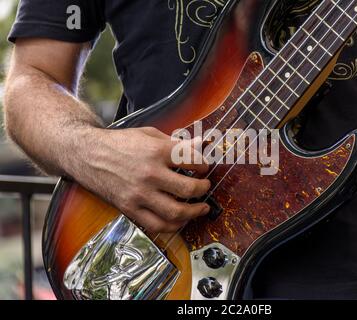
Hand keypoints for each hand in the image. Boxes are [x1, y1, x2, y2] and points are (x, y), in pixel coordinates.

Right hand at [74, 127, 210, 232]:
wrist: (87, 154)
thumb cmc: (118, 143)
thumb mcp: (148, 134)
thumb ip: (175, 142)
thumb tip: (199, 146)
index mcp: (156, 151)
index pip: (192, 161)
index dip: (203, 165)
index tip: (204, 168)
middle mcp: (149, 174)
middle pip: (188, 189)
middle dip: (203, 189)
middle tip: (205, 186)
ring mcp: (139, 194)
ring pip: (176, 212)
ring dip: (194, 212)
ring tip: (201, 207)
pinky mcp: (130, 208)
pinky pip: (157, 225)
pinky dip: (174, 225)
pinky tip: (181, 220)